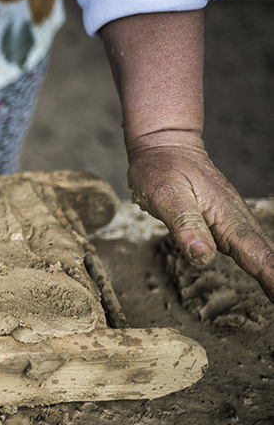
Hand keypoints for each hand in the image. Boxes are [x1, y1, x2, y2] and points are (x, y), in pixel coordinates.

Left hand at [126, 130, 273, 302]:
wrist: (165, 146)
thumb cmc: (161, 169)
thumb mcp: (166, 196)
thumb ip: (185, 225)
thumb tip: (202, 257)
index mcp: (227, 218)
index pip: (258, 257)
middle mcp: (237, 221)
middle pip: (268, 259)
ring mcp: (233, 222)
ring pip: (262, 255)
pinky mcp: (225, 224)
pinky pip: (250, 249)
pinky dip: (264, 266)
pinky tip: (270, 278)